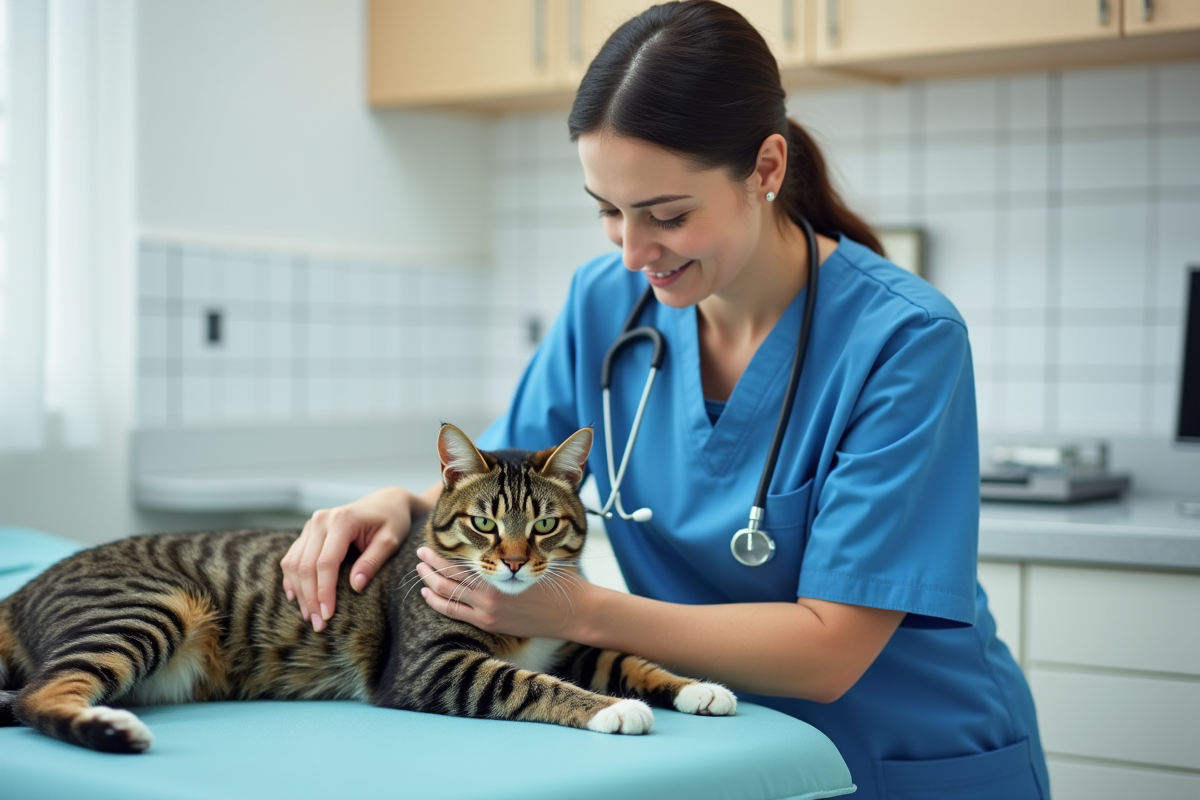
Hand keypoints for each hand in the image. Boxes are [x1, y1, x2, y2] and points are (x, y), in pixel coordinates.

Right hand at [281, 486, 426, 631]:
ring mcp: (310, 525)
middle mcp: (320, 521)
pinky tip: (295, 598)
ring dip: (299, 592)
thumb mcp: (390, 540)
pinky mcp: (307, 533)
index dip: (324, 591)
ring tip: (309, 617)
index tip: (327, 615)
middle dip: (309, 598)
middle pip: (305, 566)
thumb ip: (372, 561)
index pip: (325, 562)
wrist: (386, 502)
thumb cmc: (392, 521)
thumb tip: (355, 587)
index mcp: (341, 520)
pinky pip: (292, 558)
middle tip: (318, 625)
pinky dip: (291, 579)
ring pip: (293, 563)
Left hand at [416, 547, 588, 638]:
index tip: (427, 546)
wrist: (572, 612)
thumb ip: (515, 547)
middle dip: (430, 568)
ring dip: (430, 584)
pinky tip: (429, 596)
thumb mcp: (536, 556)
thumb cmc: (557, 579)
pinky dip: (439, 604)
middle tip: (419, 555)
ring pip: (448, 599)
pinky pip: (456, 615)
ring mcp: (487, 614)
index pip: (458, 566)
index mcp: (498, 577)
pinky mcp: (490, 625)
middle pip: (447, 581)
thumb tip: (499, 527)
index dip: (439, 557)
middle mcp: (488, 597)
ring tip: (420, 573)